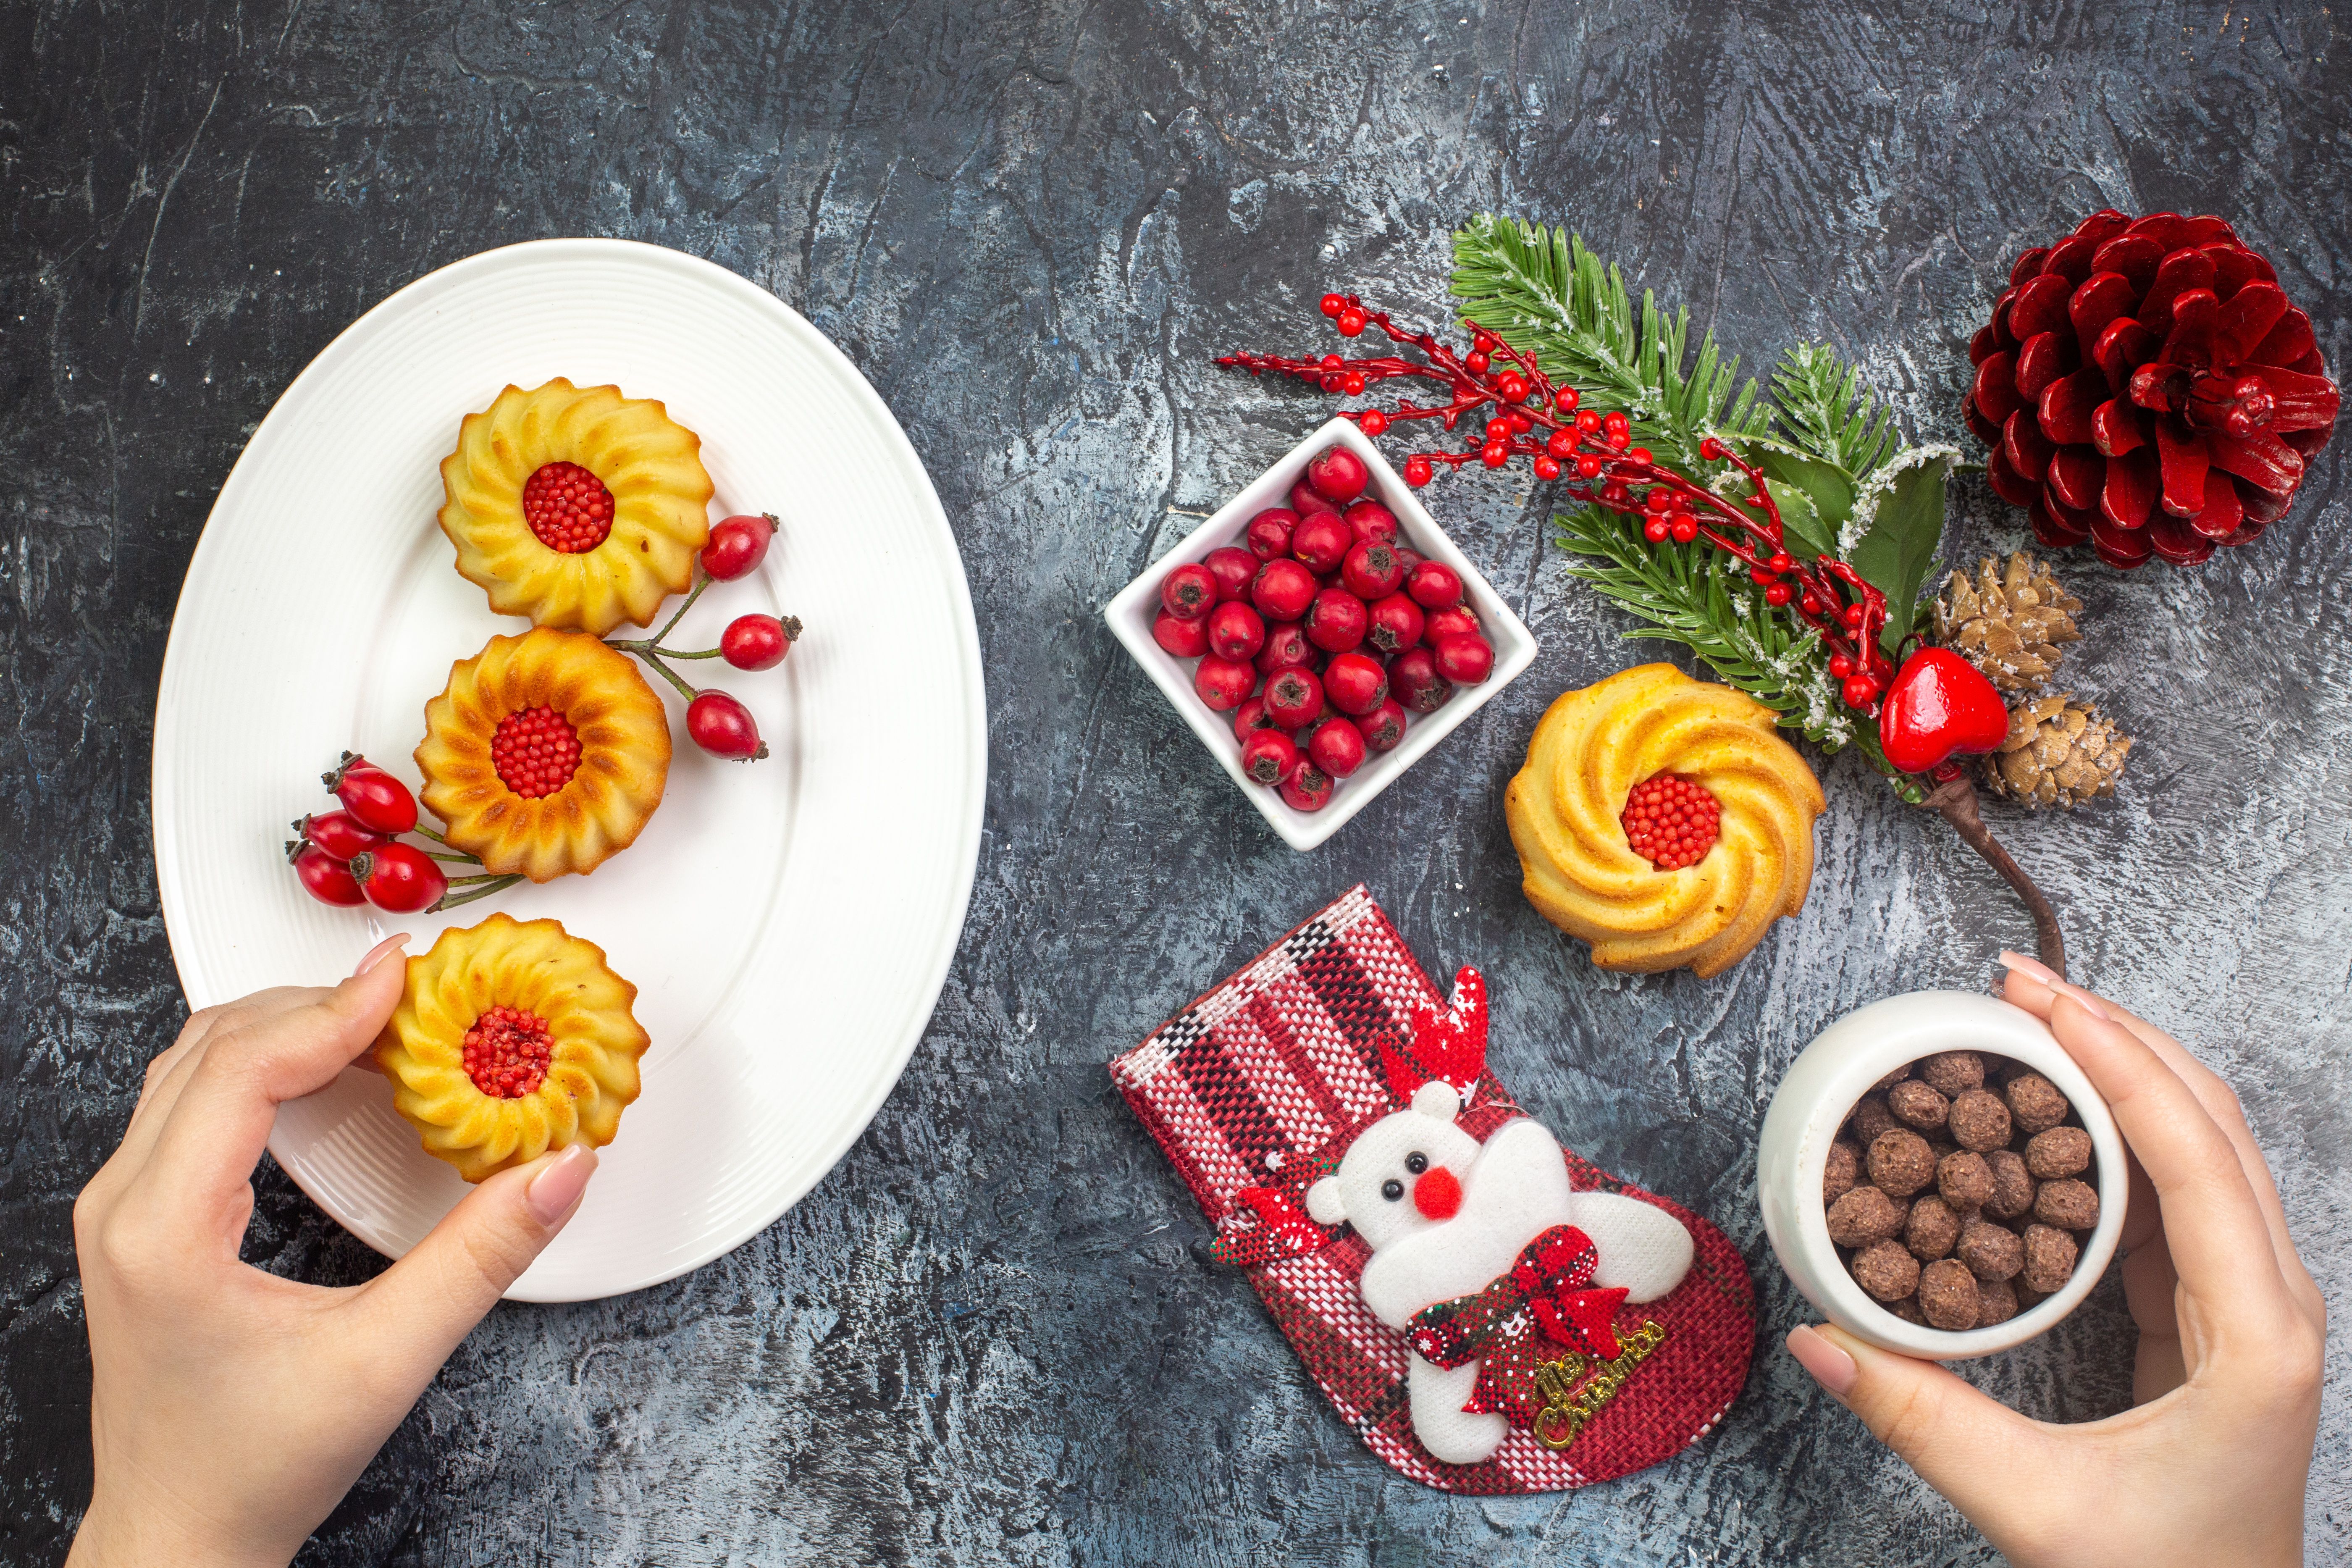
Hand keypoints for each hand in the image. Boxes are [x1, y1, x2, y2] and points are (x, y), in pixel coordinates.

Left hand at [67, 935, 598, 1567]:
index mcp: (164, 1231)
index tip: (402, 977)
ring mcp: (123, 1210)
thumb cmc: (252, 1467)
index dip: (330, 1011)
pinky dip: (263, 1062)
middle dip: (317, 1003)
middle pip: (213, 1047)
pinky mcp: (142, 1219)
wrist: (181, 1535)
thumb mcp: (384, 1362)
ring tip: (378, 1019)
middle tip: (411, 991)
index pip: (241, 1070)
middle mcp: (124, 1207)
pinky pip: (192, 1099)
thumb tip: (556, 1172)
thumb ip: (477, 1260)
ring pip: (195, 1063)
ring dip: (288, 1026)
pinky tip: (327, 1070)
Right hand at [1784, 955, 2323, 1566]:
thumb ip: (1920, 1420)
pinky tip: (2052, 1108)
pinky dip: (2119, 1128)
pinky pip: (2177, 1189)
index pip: (2194, 1156)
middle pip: (2211, 1123)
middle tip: (2021, 983)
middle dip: (2118, 1037)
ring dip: (2123, 1070)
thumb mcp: (2032, 1506)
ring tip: (2033, 1020)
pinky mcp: (2215, 1310)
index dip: (2118, 1063)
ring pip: (2201, 1145)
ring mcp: (2250, 1301)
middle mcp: (2271, 1300)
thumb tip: (1816, 1338)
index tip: (2044, 1000)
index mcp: (2253, 1334)